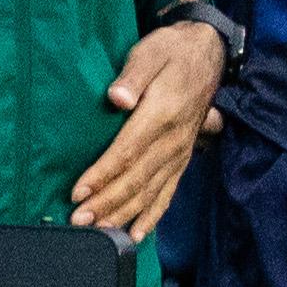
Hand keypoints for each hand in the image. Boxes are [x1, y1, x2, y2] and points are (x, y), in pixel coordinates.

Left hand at [69, 19, 225, 243]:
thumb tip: (118, 99)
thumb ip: (134, 74)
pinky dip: (151, 216)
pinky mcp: (181, 159)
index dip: (102, 175)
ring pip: (149, 192)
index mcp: (162, 114)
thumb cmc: (171, 51)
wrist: (208, 54)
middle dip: (106, 203)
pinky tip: (136, 235)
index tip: (78, 192)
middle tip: (78, 221)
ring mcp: (179, 153)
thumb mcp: (151, 52)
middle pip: (136, 179)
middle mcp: (172, 140)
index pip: (127, 152)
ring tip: (98, 233)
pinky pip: (167, 193)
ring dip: (123, 215)